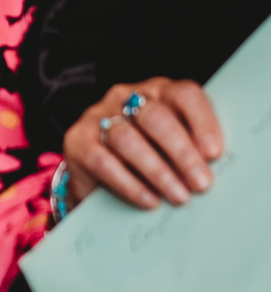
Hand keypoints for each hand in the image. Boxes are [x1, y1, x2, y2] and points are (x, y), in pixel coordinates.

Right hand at [66, 77, 222, 210]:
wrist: (100, 172)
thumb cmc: (150, 155)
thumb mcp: (173, 144)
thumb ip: (193, 146)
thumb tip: (212, 167)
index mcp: (158, 91)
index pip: (184, 95)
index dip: (202, 122)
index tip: (214, 154)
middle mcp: (125, 97)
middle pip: (155, 117)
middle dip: (181, 153)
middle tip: (201, 183)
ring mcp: (98, 116)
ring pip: (127, 139)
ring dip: (158, 171)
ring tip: (179, 196)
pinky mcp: (77, 140)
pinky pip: (103, 161)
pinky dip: (130, 184)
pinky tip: (149, 200)